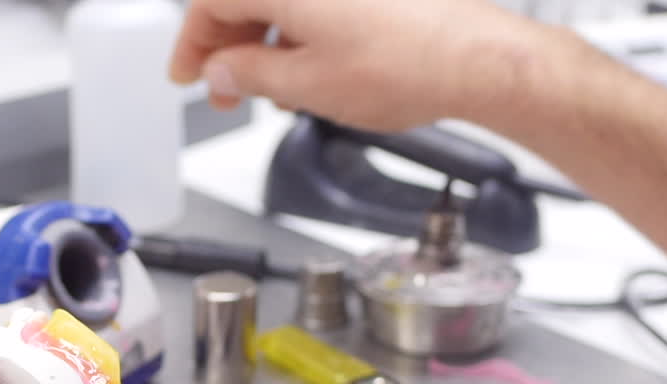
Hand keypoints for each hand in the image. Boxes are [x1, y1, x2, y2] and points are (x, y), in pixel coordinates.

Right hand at [169, 0, 551, 131]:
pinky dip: (302, 33)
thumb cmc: (406, 64)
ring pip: (284, 3)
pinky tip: (310, 73)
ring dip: (267, 43)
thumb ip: (248, 74)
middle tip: (227, 90)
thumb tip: (221, 71)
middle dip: (230, 46)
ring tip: (274, 91)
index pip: (211, 2)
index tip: (189, 75)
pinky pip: (318, 5)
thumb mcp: (304, 85)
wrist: (477, 60)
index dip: (192, 44)